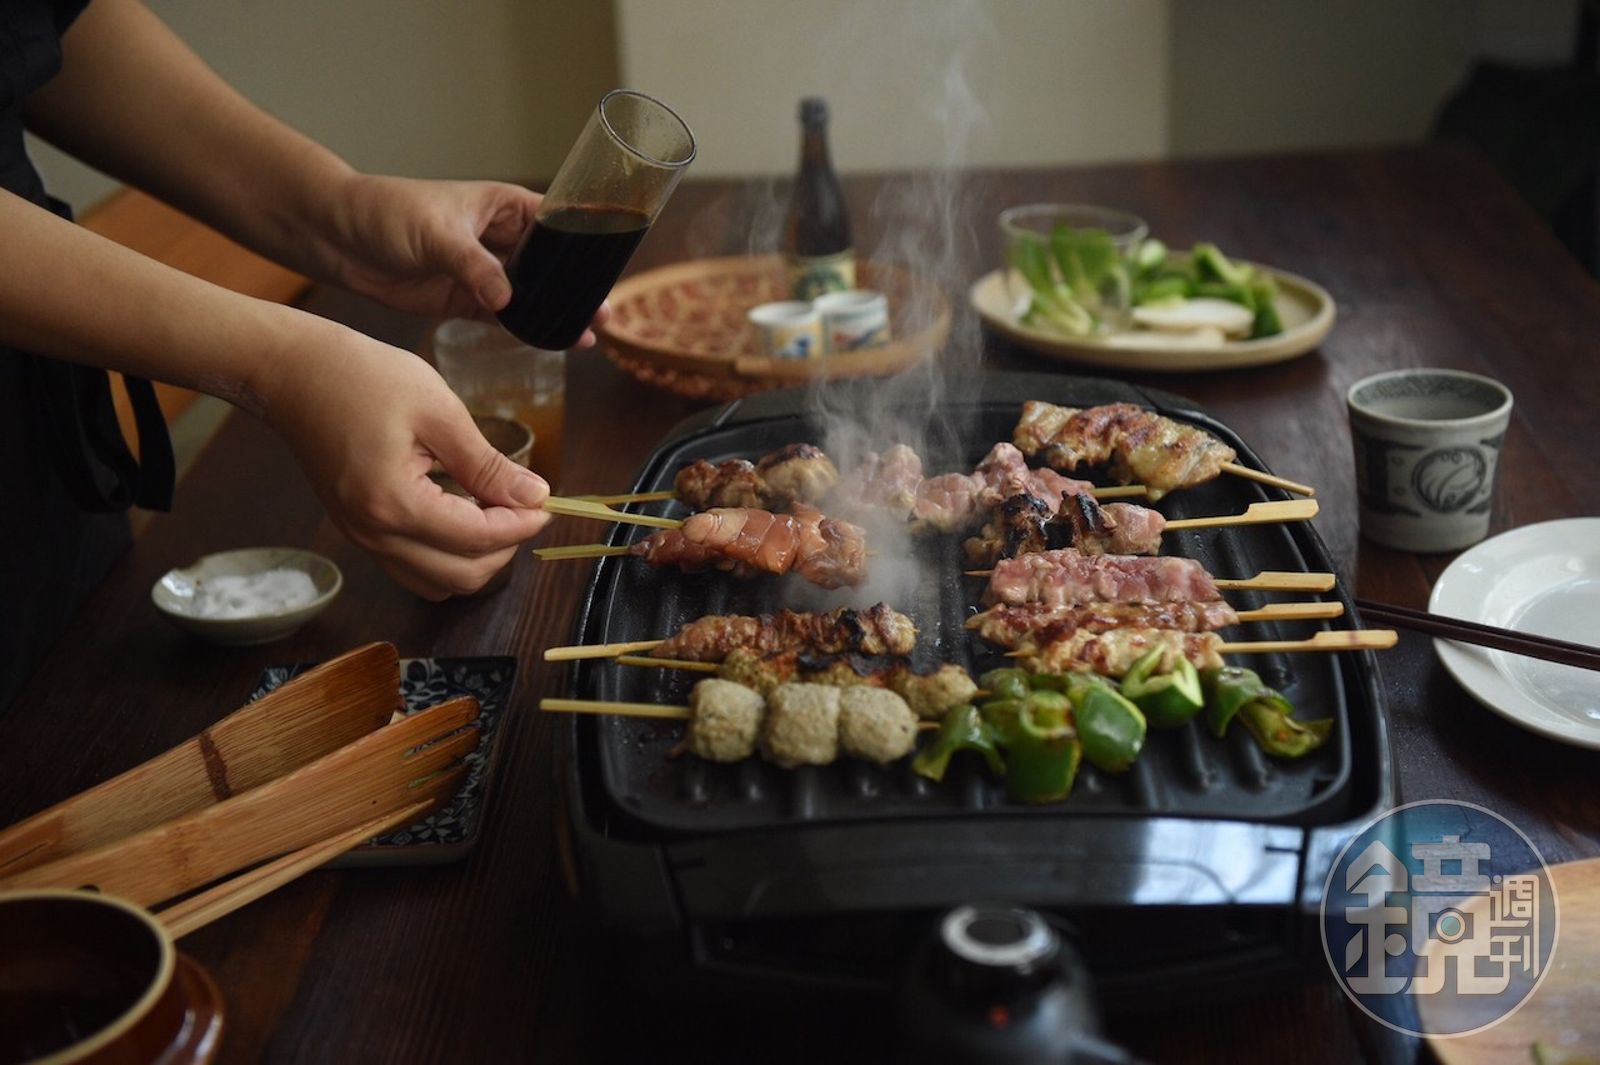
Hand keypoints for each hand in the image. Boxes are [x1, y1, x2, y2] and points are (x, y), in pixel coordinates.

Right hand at [261, 321, 550, 597]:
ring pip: (439, 581)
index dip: (522, 524)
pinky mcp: (359, 531)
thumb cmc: (360, 377)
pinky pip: (415, 565)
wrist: (291, 372)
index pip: (478, 540)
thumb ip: (487, 464)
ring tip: (493, 507)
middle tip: (523, 504)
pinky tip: (460, 509)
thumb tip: (534, 496)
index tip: (546, 502)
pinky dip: (448, 551)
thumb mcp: (439, 411)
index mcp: (394, 504)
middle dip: (505, 545)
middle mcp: (374, 535)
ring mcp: (362, 539)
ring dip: (477, 555)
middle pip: (463, 576)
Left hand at [315, 174, 610, 343]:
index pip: (557, 222)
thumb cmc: (385, 213)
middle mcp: (500, 238)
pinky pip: (504, 318)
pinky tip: (551, 342)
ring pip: (531, 295)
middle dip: (576, 287)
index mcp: (503, 206)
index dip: (584, 243)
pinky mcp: (465, 300)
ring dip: (555, 313)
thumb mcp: (436, 235)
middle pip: (550, 265)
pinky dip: (525, 330)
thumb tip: (506, 299)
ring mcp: (484, 271)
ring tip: (585, 333)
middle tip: (604, 310)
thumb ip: (474, 267)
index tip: (609, 266)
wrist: (337, 238)